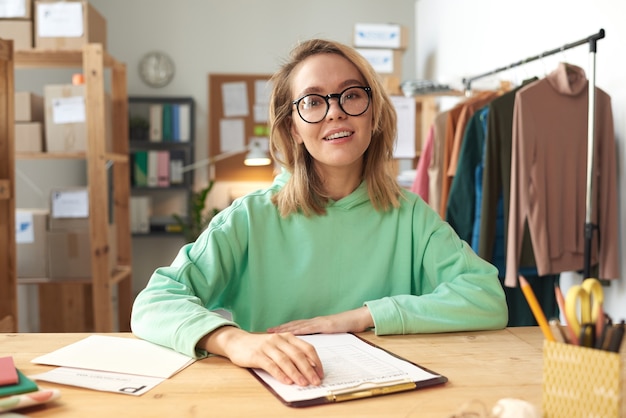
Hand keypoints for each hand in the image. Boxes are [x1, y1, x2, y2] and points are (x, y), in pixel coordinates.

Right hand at [199, 327, 322, 386]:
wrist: (237, 341)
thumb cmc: (260, 346)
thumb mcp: (279, 346)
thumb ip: (292, 353)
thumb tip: (309, 367)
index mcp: (287, 337)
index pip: (307, 348)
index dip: (316, 361)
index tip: (320, 373)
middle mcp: (279, 339)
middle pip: (298, 355)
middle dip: (308, 369)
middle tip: (315, 381)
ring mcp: (267, 346)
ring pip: (285, 360)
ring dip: (296, 373)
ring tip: (303, 383)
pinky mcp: (257, 355)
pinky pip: (271, 365)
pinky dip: (280, 374)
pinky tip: (286, 381)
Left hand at [267, 306, 373, 334]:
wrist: (355, 319)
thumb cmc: (343, 326)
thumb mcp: (328, 333)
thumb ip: (318, 336)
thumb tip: (308, 346)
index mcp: (313, 324)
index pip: (295, 326)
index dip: (283, 329)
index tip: (272, 331)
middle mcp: (313, 321)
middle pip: (293, 325)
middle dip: (280, 329)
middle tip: (267, 331)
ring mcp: (317, 322)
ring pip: (298, 326)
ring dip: (285, 329)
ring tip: (274, 332)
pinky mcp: (323, 325)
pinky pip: (309, 328)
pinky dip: (299, 331)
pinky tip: (291, 333)